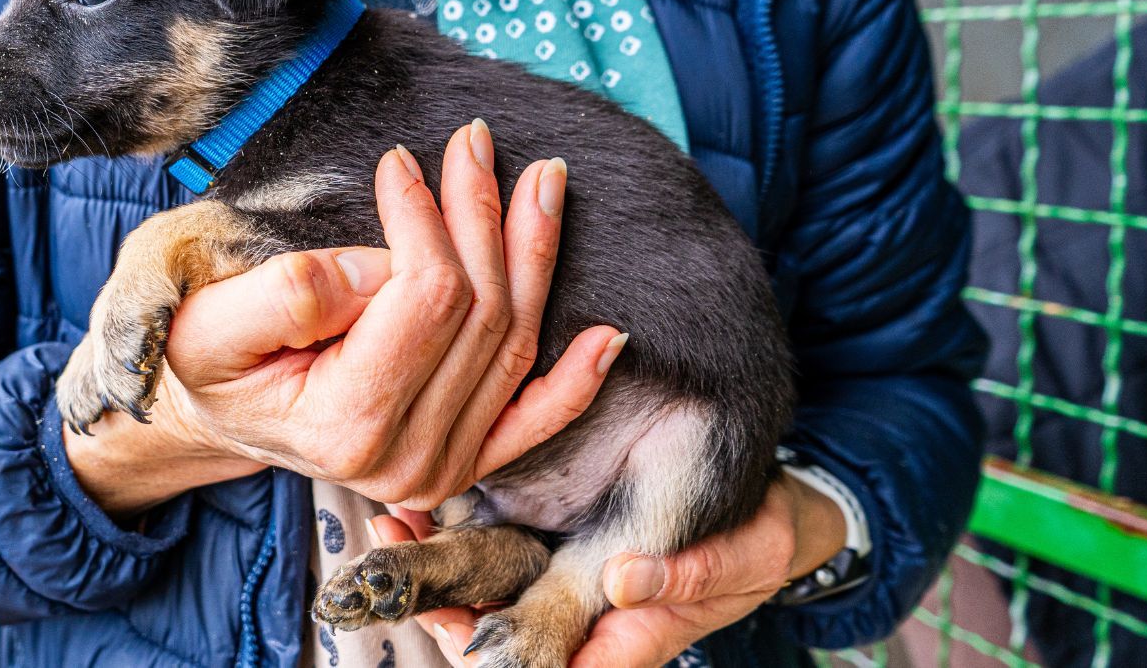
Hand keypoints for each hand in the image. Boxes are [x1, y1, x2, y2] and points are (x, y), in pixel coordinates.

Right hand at [66, 121, 622, 515]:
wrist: (204, 409)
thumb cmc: (203, 354)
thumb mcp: (208, 317)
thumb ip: (285, 295)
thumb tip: (375, 268)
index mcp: (346, 425)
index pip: (424, 299)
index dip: (424, 219)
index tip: (401, 160)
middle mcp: (405, 459)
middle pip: (481, 315)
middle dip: (482, 215)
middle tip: (477, 142)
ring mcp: (441, 468)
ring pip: (516, 346)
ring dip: (535, 257)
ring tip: (542, 180)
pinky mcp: (461, 461)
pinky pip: (534, 420)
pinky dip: (576, 380)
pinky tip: (605, 334)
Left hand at [377, 473, 848, 666]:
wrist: (762, 501)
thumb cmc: (756, 544)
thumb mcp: (738, 558)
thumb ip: (685, 575)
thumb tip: (623, 580)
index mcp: (617, 640)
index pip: (536, 665)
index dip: (485, 652)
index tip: (451, 628)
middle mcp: (574, 611)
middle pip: (489, 629)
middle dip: (435, 605)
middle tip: (384, 569)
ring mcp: (557, 567)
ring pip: (481, 581)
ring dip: (430, 564)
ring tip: (385, 525)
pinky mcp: (550, 524)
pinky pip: (493, 529)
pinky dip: (452, 516)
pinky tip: (418, 495)